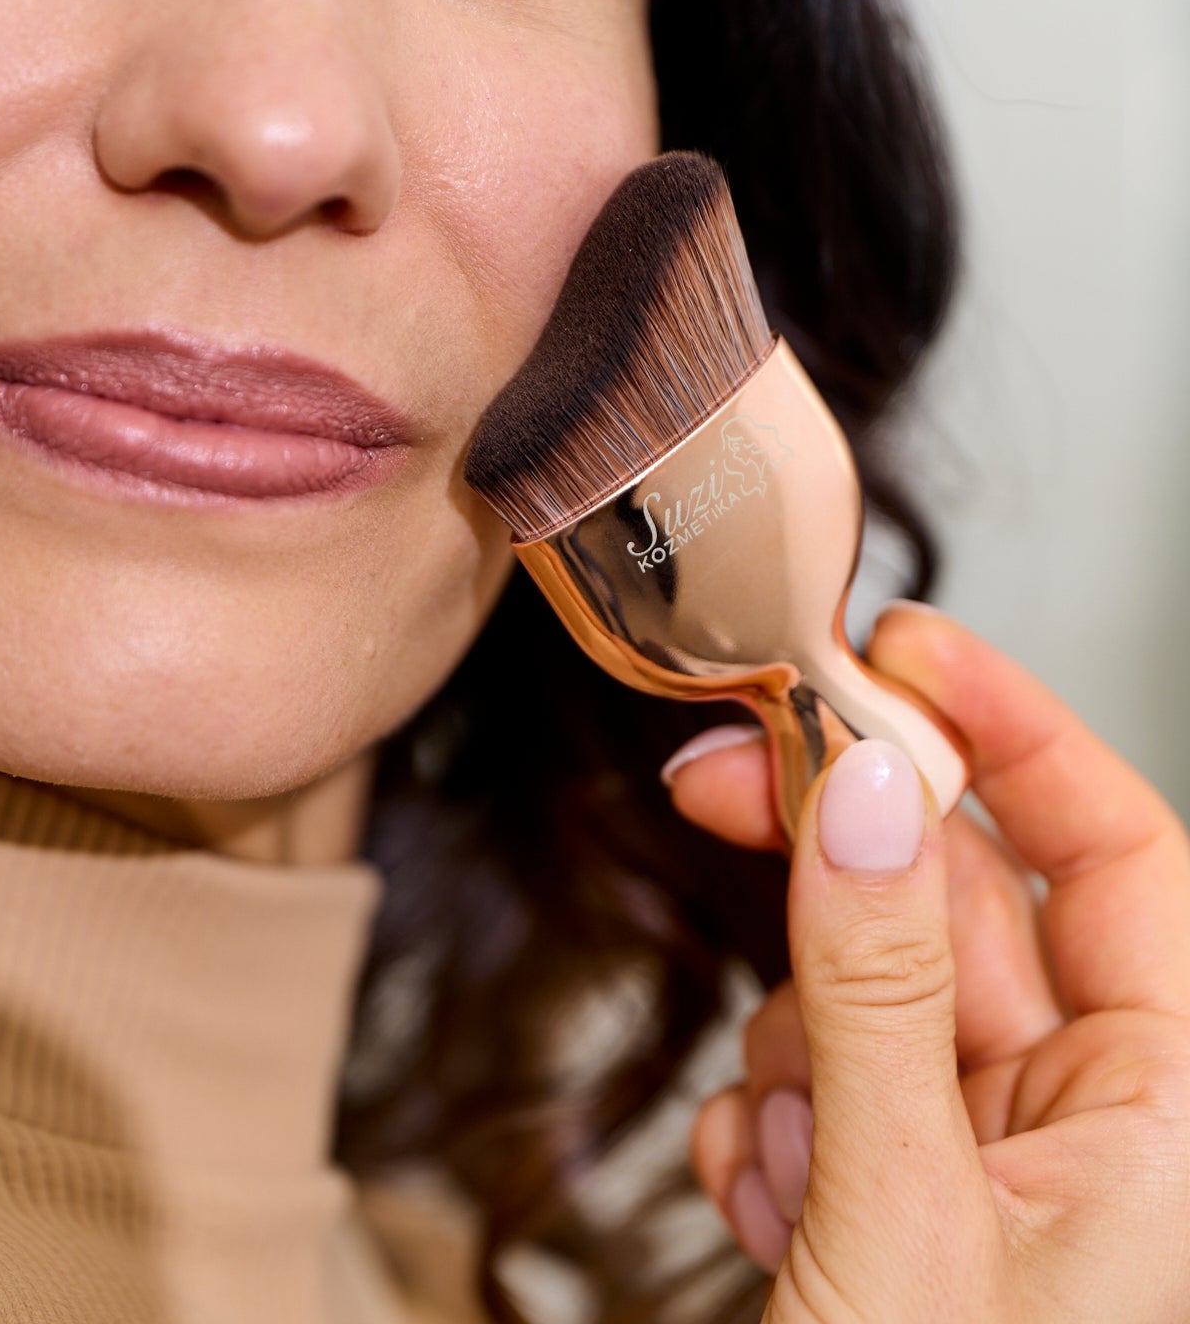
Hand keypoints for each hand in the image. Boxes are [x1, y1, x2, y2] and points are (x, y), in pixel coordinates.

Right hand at [664, 603, 1189, 1322]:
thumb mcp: (902, 1225)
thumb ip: (882, 994)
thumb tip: (870, 788)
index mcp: (1177, 1122)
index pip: (1126, 856)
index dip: (1021, 730)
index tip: (899, 646)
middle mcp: (1105, 1133)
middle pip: (973, 907)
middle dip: (846, 858)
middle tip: (725, 770)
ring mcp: (1001, 1174)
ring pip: (879, 998)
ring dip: (796, 1046)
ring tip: (781, 1166)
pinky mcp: (912, 1214)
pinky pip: (831, 1089)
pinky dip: (777, 1124)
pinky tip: (767, 1213)